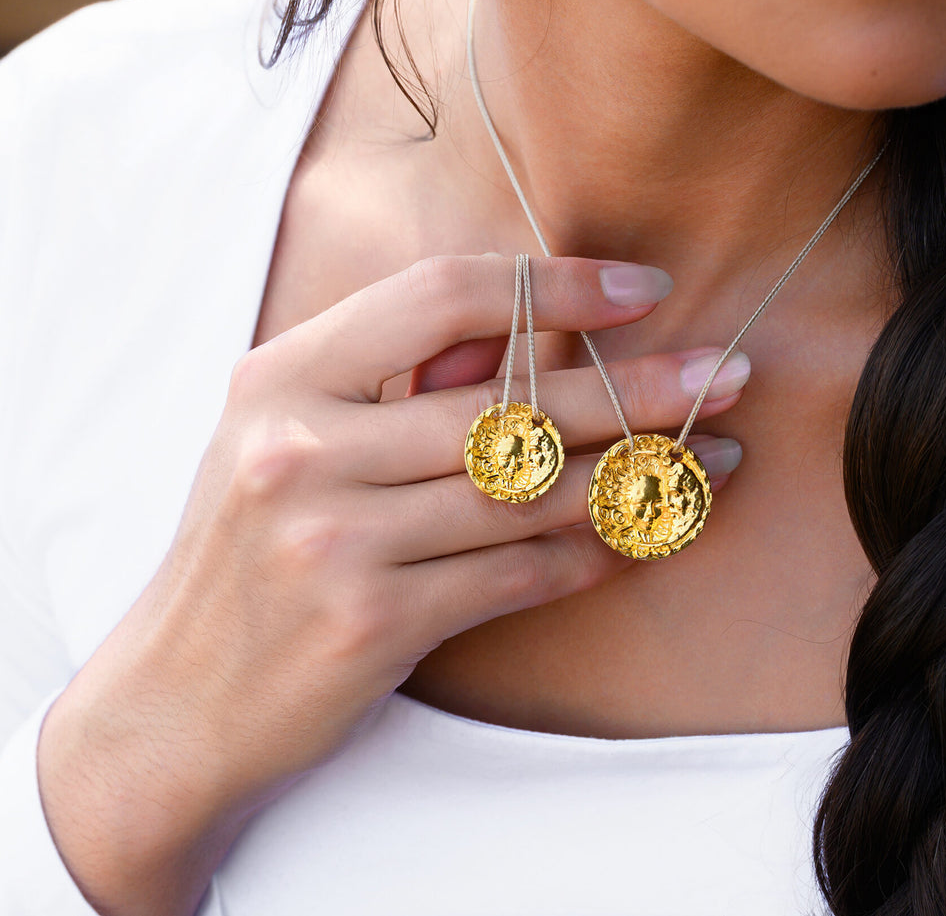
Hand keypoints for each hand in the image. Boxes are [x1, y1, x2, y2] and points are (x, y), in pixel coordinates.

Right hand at [35, 254, 745, 915]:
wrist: (172, 700)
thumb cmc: (250, 552)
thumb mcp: (289, 439)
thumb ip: (396, 380)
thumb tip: (537, 331)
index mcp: (284, 377)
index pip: (443, 294)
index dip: (555, 285)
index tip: (643, 287)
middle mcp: (303, 447)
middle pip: (514, 399)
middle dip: (642, 384)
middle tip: (733, 372)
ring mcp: (335, 536)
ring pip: (535, 489)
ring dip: (644, 473)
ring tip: (722, 459)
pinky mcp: (372, 620)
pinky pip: (521, 570)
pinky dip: (595, 552)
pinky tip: (647, 535)